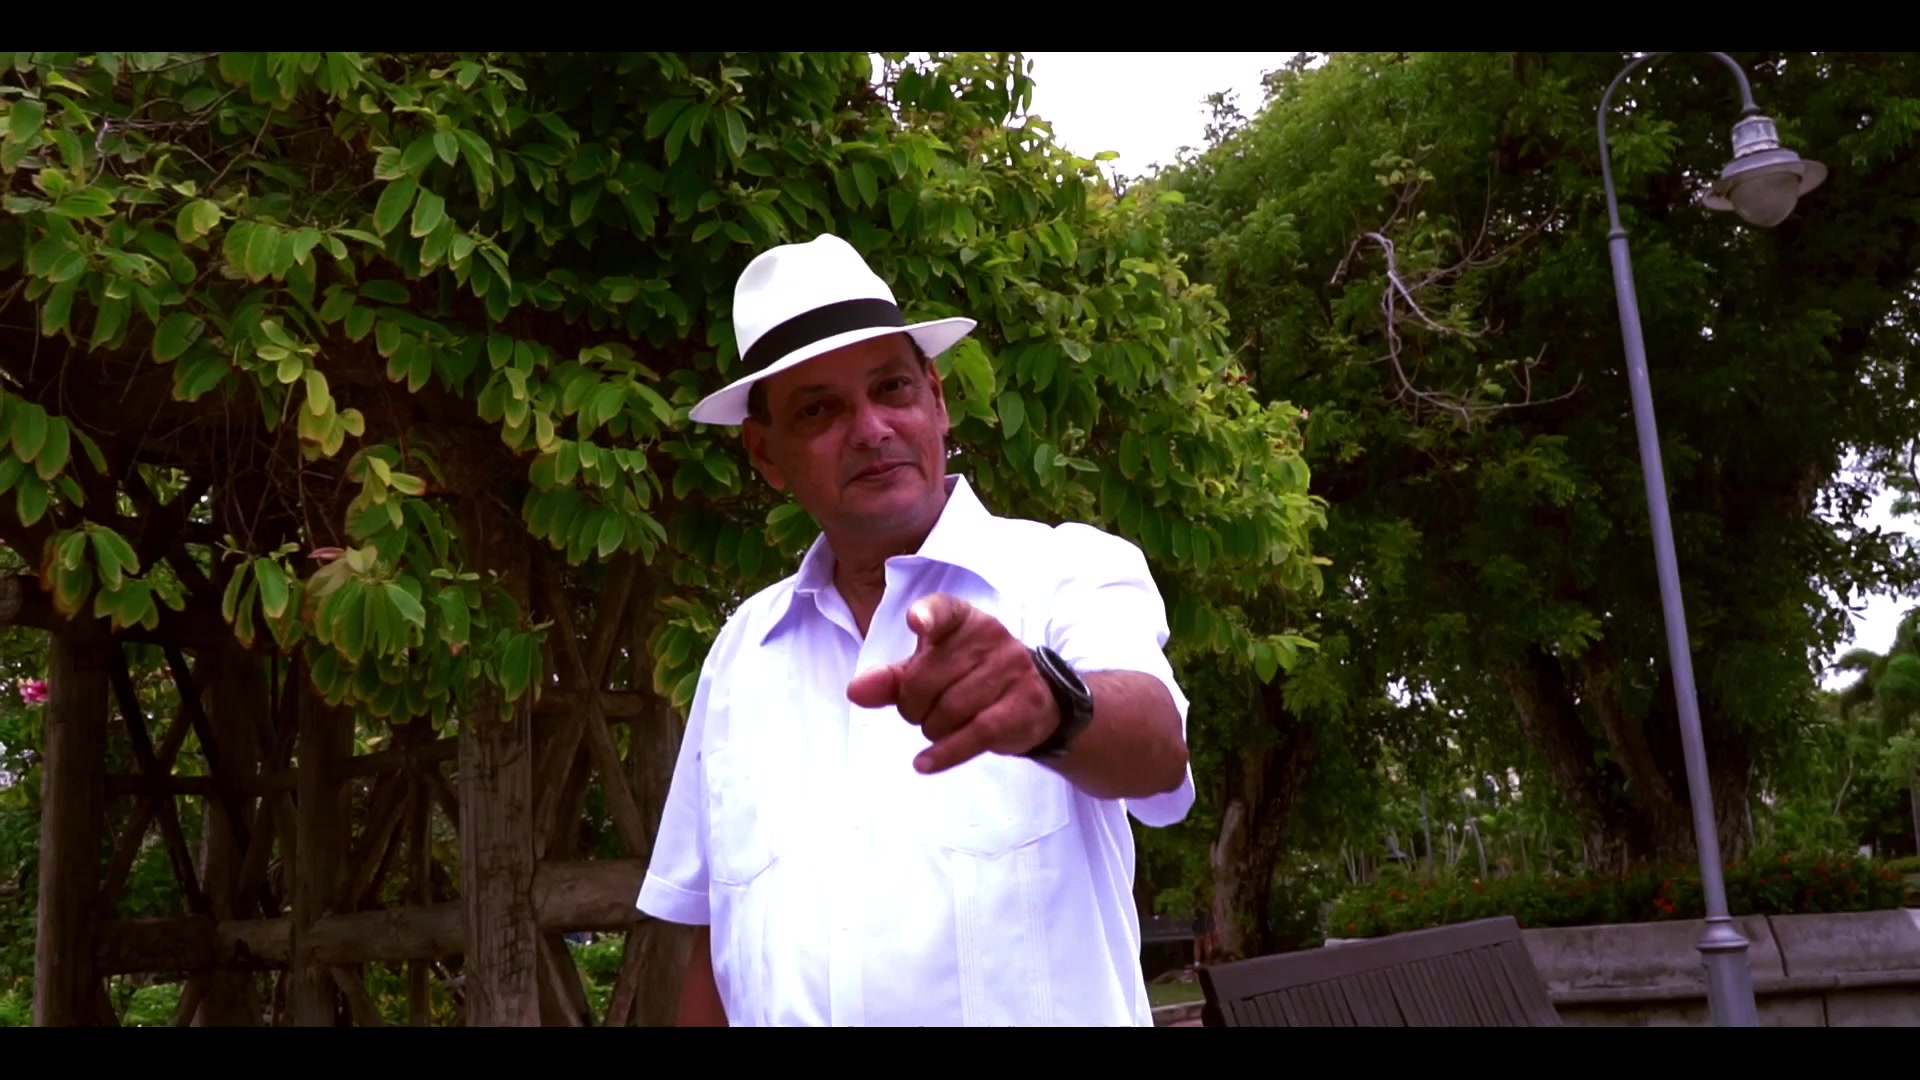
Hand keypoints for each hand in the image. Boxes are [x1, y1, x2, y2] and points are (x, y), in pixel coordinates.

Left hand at [845, 593, 1059, 773]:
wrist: (1039, 701)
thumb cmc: (972, 677)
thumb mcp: (931, 670)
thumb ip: (891, 679)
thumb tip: (856, 691)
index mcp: (963, 619)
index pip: (942, 611)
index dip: (927, 617)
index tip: (916, 624)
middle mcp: (989, 637)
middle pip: (925, 680)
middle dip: (912, 706)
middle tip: (922, 711)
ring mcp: (1010, 670)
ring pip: (947, 711)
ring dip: (932, 729)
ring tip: (940, 725)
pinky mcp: (1022, 706)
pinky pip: (975, 734)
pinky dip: (945, 753)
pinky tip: (925, 763)